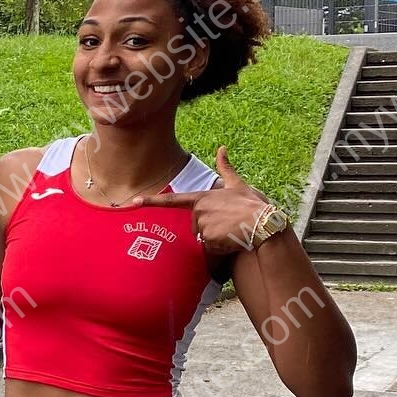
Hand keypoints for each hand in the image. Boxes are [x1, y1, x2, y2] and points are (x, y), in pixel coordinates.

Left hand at [125, 146, 272, 254]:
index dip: (151, 201)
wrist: (263, 223)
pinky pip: (210, 248)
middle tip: (229, 222)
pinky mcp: (208, 240)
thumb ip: (226, 168)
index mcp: (202, 198)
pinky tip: (232, 239)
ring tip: (232, 230)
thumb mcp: (238, 184)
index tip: (133, 202)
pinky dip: (220, 247)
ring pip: (203, 237)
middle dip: (210, 226)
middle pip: (195, 225)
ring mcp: (202, 226)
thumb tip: (222, 148)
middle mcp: (198, 212)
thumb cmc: (252, 204)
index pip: (171, 200)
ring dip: (216, 237)